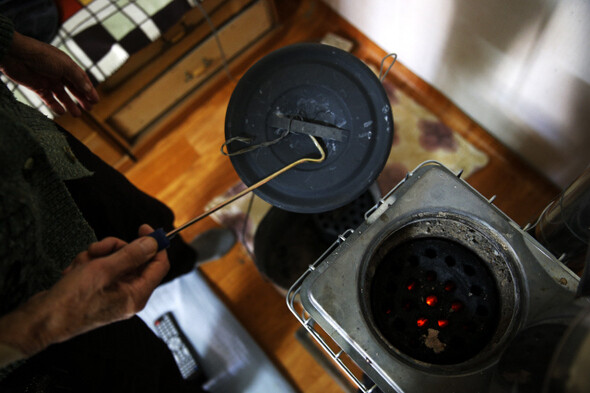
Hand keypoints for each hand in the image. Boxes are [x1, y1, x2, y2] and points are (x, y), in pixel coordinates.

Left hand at [0, 31, 98, 115]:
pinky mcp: (37, 87)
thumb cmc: (41, 56)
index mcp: (66, 65)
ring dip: (70, 105)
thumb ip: (77, 78)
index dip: (89, 90)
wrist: (15, 55)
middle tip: (89, 109)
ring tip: (77, 115)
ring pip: (62, 95)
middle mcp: (58, 73)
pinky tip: (61, 112)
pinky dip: (55, 106)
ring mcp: (48, 80)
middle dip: (81, 99)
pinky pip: (49, 99)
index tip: (95, 101)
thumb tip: (88, 89)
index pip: (81, 79)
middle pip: (73, 88)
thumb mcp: (64, 65)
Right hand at [0, 224, 168, 364]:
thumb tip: (153, 244)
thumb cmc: (71, 301)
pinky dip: (87, 266)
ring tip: (80, 266)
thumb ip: (131, 255)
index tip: (143, 228)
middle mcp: (128, 296)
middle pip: (134, 260)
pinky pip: (100, 269)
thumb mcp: (103, 270)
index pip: (159, 265)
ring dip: (96, 257)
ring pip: (115, 261)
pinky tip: (73, 273)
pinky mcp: (98, 291)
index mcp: (136, 295)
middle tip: (96, 250)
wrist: (40, 320)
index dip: (155, 245)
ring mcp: (113, 294)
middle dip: (113, 250)